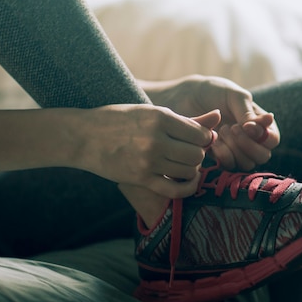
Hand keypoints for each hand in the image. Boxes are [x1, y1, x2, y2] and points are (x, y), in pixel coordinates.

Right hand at [75, 104, 218, 197]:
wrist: (83, 136)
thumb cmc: (118, 119)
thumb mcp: (151, 112)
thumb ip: (186, 118)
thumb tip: (218, 118)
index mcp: (160, 117)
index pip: (201, 134)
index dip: (204, 138)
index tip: (195, 139)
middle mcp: (157, 139)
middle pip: (198, 154)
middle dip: (198, 155)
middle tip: (188, 152)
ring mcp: (149, 160)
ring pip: (189, 170)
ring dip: (191, 170)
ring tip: (182, 164)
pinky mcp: (141, 178)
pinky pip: (176, 189)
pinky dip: (187, 188)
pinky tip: (186, 181)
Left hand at [141, 75, 279, 170]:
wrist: (183, 98)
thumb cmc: (210, 91)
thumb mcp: (232, 95)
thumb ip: (248, 110)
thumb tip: (267, 122)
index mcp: (258, 122)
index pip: (273, 138)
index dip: (263, 136)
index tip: (246, 126)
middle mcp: (250, 139)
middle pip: (263, 156)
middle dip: (248, 145)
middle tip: (231, 129)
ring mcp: (235, 150)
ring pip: (247, 164)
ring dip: (235, 150)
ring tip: (221, 132)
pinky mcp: (220, 158)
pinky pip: (230, 167)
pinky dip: (224, 156)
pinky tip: (213, 143)